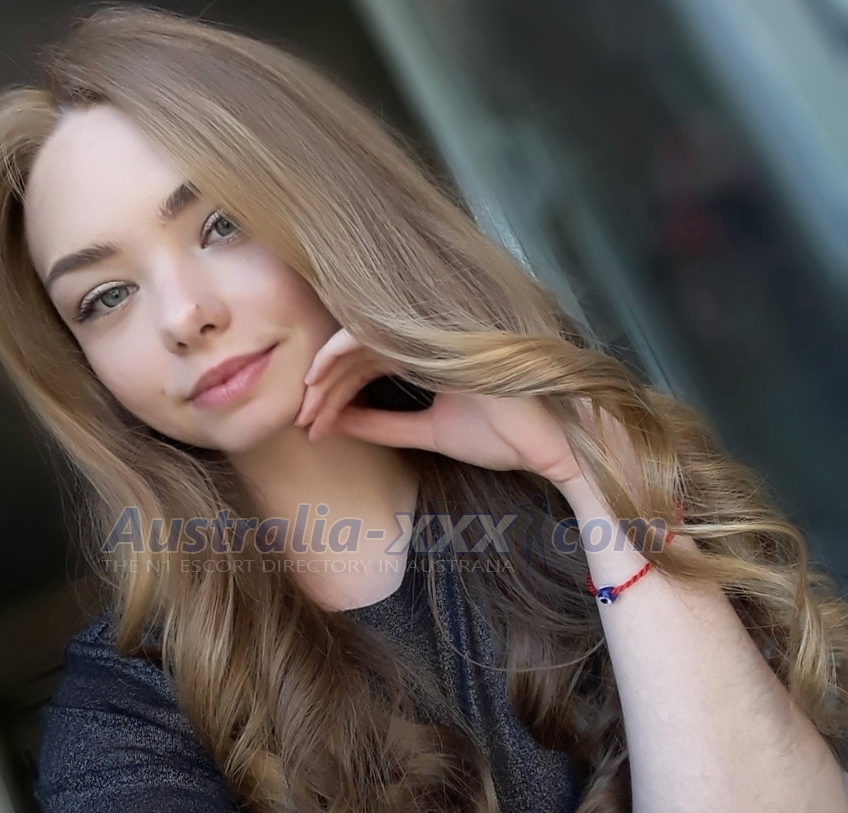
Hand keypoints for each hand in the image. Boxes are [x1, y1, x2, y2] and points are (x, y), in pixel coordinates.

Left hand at [294, 328, 608, 489]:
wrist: (545, 445)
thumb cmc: (501, 436)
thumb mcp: (429, 434)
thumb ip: (384, 427)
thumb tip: (338, 425)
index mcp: (424, 355)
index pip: (365, 366)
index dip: (335, 394)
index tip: (313, 428)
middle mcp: (423, 338)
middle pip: (355, 354)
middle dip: (323, 389)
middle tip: (302, 422)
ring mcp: (428, 331)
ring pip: (358, 343)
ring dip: (327, 377)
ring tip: (306, 410)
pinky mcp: (432, 332)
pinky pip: (370, 332)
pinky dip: (339, 351)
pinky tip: (318, 378)